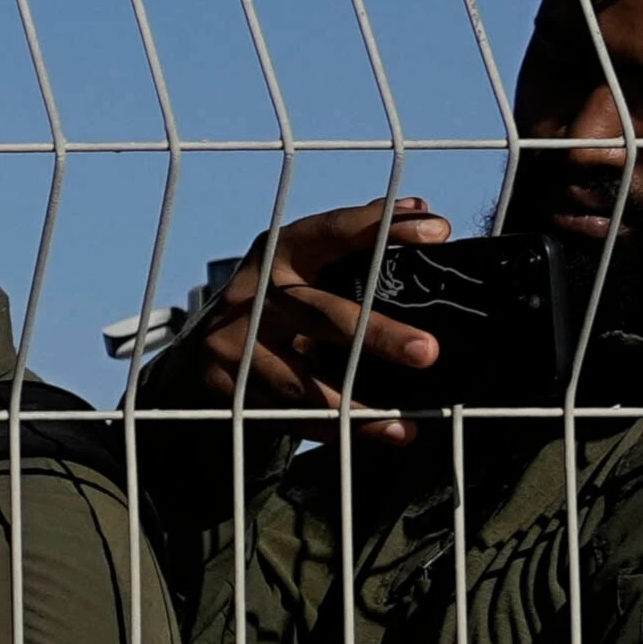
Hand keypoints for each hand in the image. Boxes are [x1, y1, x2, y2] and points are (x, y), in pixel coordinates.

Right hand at [136, 198, 458, 428]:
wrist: (203, 345)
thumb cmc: (280, 296)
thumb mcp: (309, 259)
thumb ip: (359, 237)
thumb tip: (422, 209)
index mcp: (282, 250)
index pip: (334, 231)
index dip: (382, 228)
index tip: (438, 232)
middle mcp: (253, 292)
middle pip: (321, 315)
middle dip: (376, 335)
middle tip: (428, 352)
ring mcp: (232, 341)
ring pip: (299, 379)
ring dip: (355, 404)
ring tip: (403, 422)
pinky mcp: (224, 383)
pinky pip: (284, 412)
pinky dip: (331, 428)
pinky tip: (375, 433)